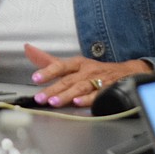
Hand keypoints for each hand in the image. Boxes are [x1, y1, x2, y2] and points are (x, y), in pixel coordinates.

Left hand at [24, 44, 149, 107]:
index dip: (47, 72)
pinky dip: (87, 100)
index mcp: (77, 64)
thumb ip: (49, 60)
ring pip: (79, 88)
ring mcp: (97, 81)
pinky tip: (78, 103)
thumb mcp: (73, 63)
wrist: (126, 73)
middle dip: (53, 89)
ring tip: (54, 102)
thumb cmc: (95, 70)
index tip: (35, 78)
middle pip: (67, 80)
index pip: (60, 66)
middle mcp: (86, 71)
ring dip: (66, 95)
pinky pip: (96, 95)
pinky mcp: (107, 90)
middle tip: (40, 97)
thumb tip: (28, 49)